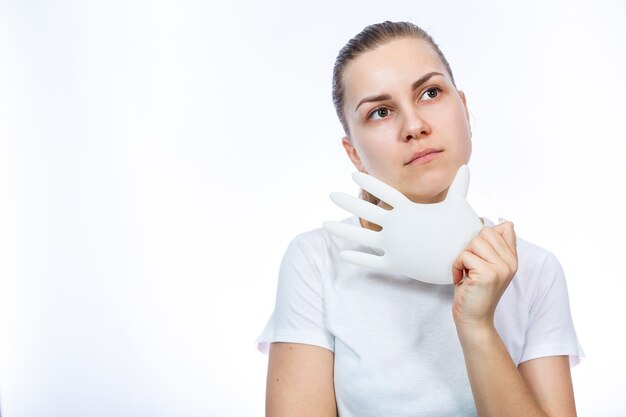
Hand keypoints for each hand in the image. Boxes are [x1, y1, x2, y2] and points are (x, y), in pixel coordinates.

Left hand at [323, 165, 482, 283]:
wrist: (465, 260)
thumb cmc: (462, 231)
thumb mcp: (459, 205)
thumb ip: (459, 187)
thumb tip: (466, 167)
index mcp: (408, 210)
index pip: (383, 191)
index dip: (368, 182)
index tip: (353, 175)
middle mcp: (396, 226)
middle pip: (365, 210)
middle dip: (347, 202)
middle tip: (332, 195)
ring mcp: (393, 245)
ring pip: (361, 236)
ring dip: (341, 230)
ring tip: (324, 224)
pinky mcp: (396, 264)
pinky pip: (372, 261)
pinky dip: (357, 258)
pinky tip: (343, 254)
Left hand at [452, 221, 517, 328]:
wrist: (473, 319)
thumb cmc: (475, 291)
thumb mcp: (489, 266)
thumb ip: (496, 246)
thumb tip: (503, 221)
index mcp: (512, 258)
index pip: (504, 228)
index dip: (484, 237)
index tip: (479, 253)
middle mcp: (510, 262)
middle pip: (485, 232)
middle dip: (471, 247)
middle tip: (470, 266)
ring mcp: (501, 268)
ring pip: (474, 242)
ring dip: (463, 257)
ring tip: (466, 272)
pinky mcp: (487, 274)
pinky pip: (464, 256)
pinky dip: (457, 267)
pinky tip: (461, 279)